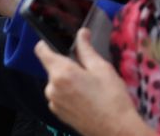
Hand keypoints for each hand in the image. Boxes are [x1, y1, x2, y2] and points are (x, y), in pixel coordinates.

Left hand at [35, 30, 152, 135]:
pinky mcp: (58, 114)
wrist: (117, 131)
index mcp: (61, 73)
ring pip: (56, 82)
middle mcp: (52, 88)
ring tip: (89, 87)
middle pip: (52, 67)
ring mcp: (54, 102)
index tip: (52, 42)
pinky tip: (86, 98)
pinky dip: (68, 94)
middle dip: (66, 65)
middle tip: (86, 70)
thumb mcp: (101, 68)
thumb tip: (81, 33)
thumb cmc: (112, 99)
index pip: (41, 51)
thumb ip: (86, 49)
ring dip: (68, 81)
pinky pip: (59, 96)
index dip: (46, 44)